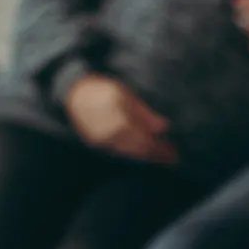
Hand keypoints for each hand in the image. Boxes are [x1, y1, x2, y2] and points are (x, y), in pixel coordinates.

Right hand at [63, 74, 177, 164]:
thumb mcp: (127, 96)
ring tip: (160, 157)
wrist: (74, 93)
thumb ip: (145, 114)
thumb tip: (164, 128)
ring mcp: (102, 142)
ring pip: (129, 154)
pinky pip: (118, 152)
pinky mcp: (96, 143)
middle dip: (156, 155)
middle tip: (172, 158)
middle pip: (139, 151)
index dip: (161, 149)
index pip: (147, 142)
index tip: (175, 153)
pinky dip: (133, 153)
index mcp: (121, 123)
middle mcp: (111, 136)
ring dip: (146, 156)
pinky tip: (142, 153)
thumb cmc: (104, 90)